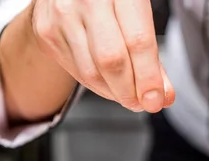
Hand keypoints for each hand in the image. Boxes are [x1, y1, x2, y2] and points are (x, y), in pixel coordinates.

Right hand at [28, 0, 174, 112]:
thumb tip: (162, 95)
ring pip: (91, 73)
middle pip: (111, 61)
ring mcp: (62, 15)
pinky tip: (108, 81)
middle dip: (130, 91)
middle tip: (142, 102)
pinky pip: (77, 72)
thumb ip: (150, 51)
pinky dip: (98, 85)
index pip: (137, 40)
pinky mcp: (46, 32)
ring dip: (114, 92)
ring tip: (127, 93)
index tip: (156, 100)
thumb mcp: (137, 11)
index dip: (148, 77)